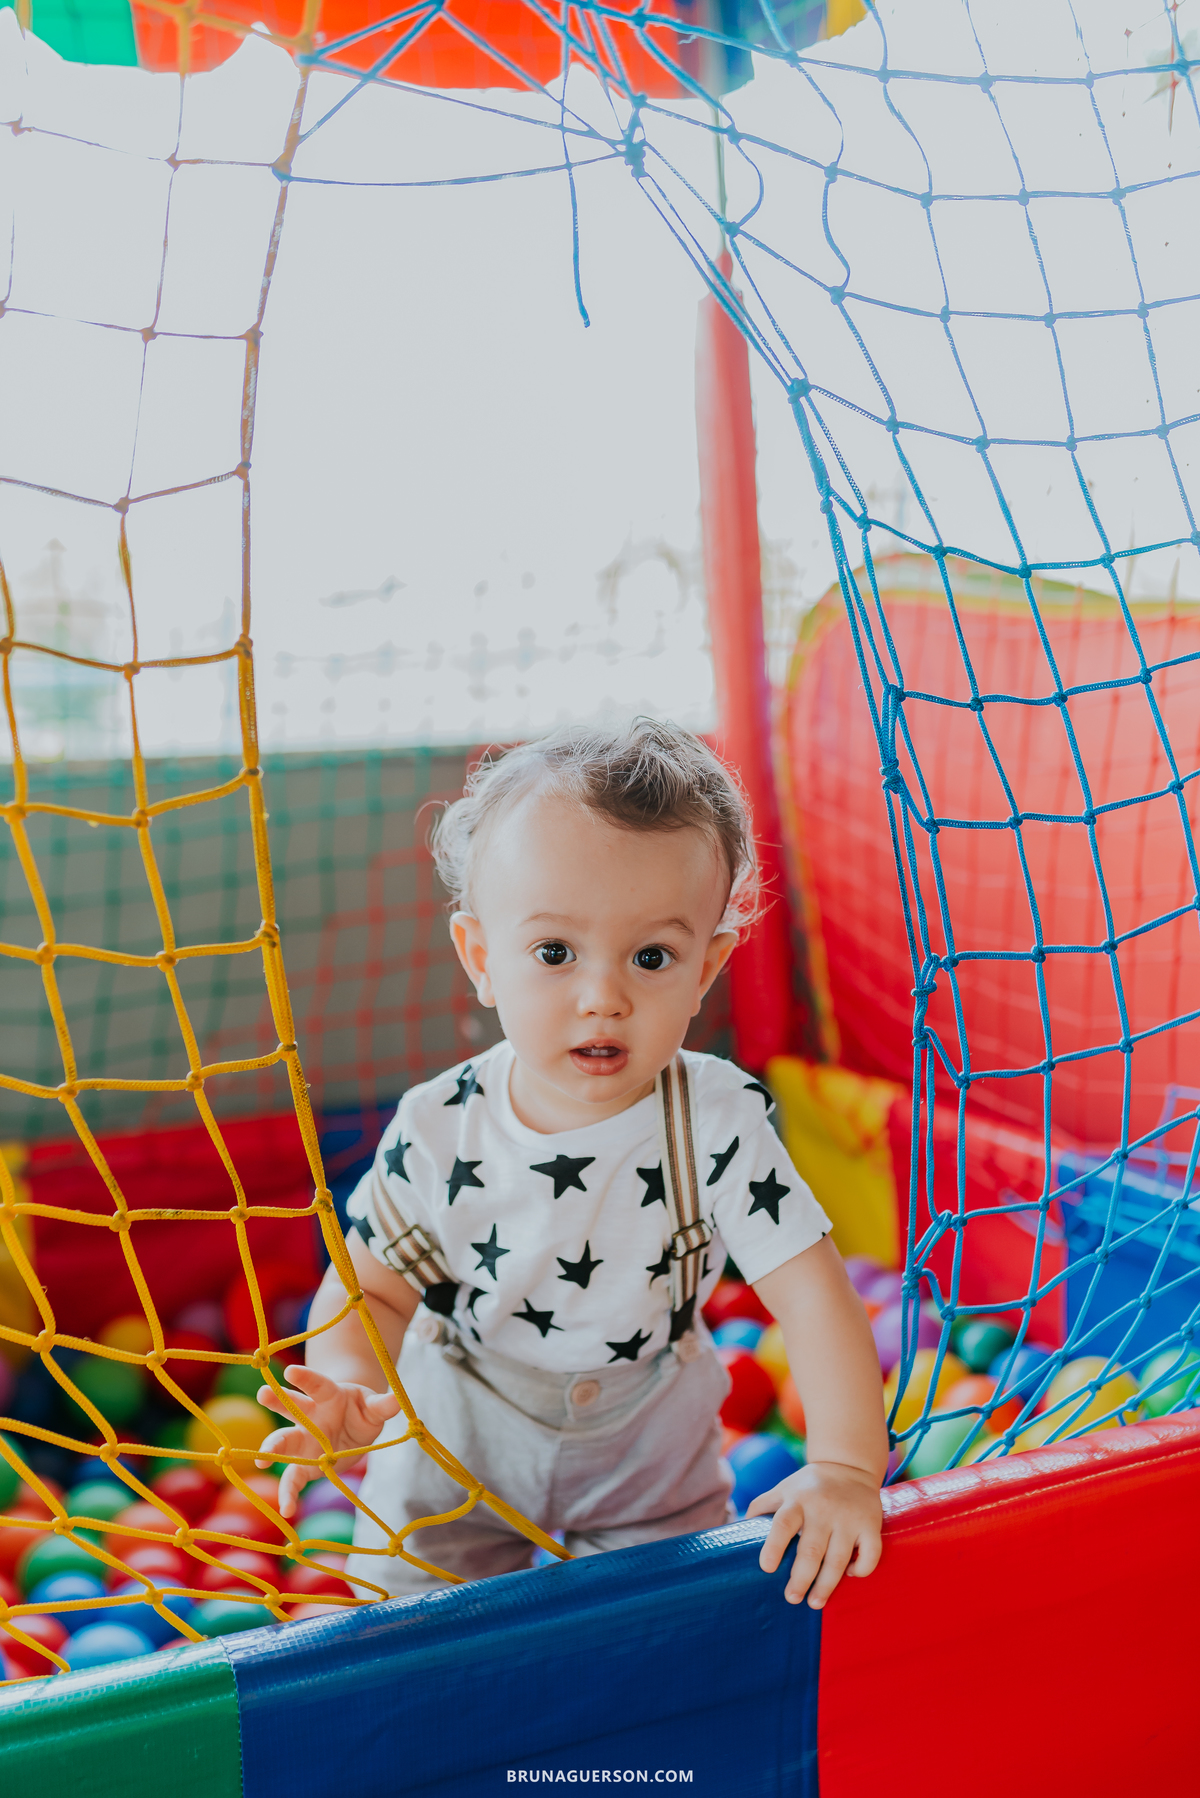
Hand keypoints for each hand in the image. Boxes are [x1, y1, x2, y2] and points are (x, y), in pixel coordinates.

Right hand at [256, 1363, 400, 1516]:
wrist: (351, 1427)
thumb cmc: (361, 1411)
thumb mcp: (374, 1407)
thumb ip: (382, 1406)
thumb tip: (398, 1401)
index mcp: (329, 1396)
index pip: (317, 1384)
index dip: (305, 1378)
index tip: (290, 1370)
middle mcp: (310, 1416)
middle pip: (292, 1407)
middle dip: (278, 1401)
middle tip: (263, 1393)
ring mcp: (303, 1440)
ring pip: (284, 1440)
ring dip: (272, 1447)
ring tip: (260, 1458)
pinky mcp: (302, 1464)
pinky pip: (292, 1478)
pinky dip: (288, 1494)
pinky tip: (286, 1510)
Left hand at [747, 1460, 882, 1607]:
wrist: (849, 1467)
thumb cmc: (809, 1486)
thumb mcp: (783, 1488)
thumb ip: (761, 1506)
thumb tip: (738, 1530)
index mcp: (797, 1500)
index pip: (783, 1524)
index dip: (774, 1546)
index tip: (767, 1568)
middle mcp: (823, 1509)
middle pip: (811, 1550)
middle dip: (801, 1578)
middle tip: (791, 1598)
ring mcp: (848, 1517)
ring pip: (838, 1558)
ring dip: (826, 1584)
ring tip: (815, 1603)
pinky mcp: (870, 1524)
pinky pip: (870, 1553)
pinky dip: (862, 1569)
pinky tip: (850, 1575)